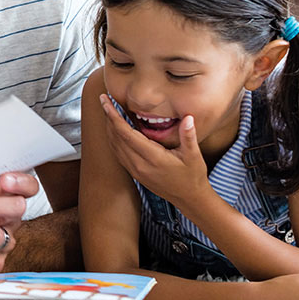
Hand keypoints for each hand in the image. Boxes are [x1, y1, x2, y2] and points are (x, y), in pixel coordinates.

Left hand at [99, 94, 211, 211]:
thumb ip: (189, 136)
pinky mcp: (134, 173)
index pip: (125, 133)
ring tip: (108, 111)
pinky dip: (113, 139)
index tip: (106, 102)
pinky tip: (114, 129)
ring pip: (114, 145)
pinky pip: (117, 153)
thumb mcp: (194, 156)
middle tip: (104, 101)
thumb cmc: (192, 176)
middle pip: (115, 137)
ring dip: (109, 127)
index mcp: (152, 158)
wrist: (188, 198)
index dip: (113, 116)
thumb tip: (188, 117)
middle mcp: (139, 164)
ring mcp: (134, 170)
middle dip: (108, 117)